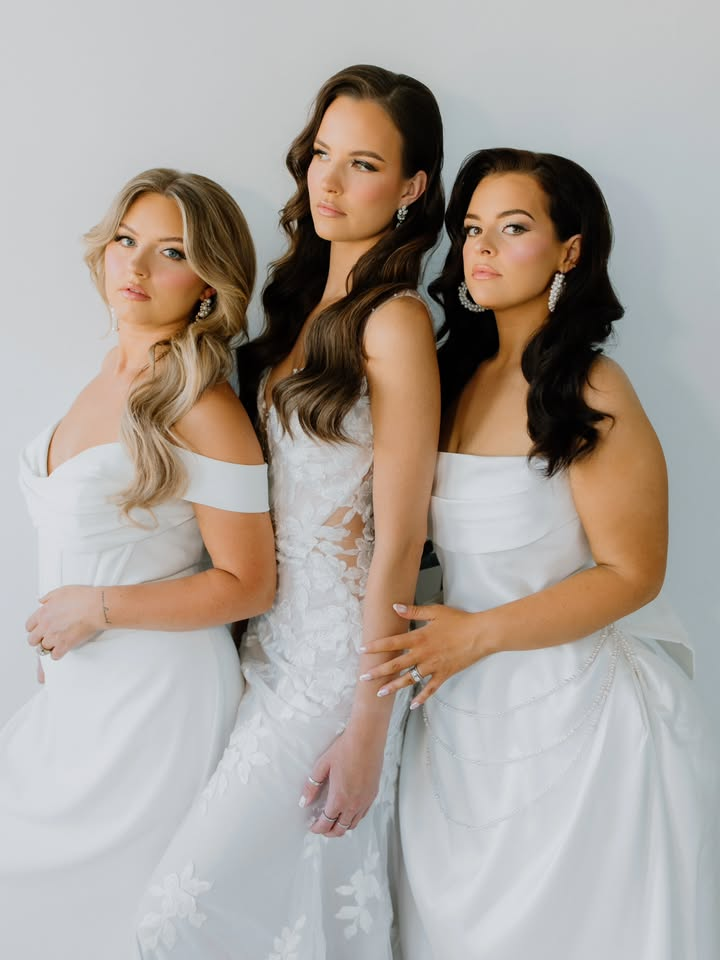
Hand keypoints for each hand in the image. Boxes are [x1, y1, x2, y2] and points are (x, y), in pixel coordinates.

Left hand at [26, 586, 103, 659]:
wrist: (96, 607)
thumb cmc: (83, 598)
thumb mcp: (62, 591)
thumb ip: (48, 597)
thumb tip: (42, 601)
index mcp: (43, 613)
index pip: (29, 626)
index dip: (34, 628)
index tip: (38, 629)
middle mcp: (46, 626)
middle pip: (32, 640)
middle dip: (38, 639)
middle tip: (45, 637)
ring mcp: (54, 636)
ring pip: (43, 648)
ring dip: (49, 646)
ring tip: (56, 643)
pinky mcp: (65, 645)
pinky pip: (55, 656)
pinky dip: (58, 654)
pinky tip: (62, 649)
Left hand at [299, 727, 384, 838]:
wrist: (367, 738)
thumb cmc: (346, 748)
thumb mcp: (322, 765)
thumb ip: (312, 786)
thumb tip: (304, 801)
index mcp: (340, 798)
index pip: (326, 823)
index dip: (317, 828)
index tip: (312, 826)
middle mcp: (354, 803)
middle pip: (340, 829)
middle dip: (329, 831)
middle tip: (321, 826)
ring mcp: (365, 800)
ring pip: (353, 824)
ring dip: (342, 826)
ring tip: (334, 820)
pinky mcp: (373, 794)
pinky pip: (363, 814)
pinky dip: (353, 817)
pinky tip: (348, 810)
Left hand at [360, 602, 489, 707]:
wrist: (480, 634)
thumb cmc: (459, 621)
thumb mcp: (435, 612)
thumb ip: (413, 611)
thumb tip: (395, 607)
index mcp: (419, 638)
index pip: (392, 642)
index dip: (376, 646)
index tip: (362, 650)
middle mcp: (423, 654)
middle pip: (396, 664)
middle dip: (378, 672)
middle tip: (364, 678)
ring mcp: (433, 666)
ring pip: (409, 679)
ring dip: (393, 687)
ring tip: (380, 693)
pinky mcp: (444, 675)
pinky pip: (430, 689)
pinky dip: (421, 697)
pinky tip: (412, 705)